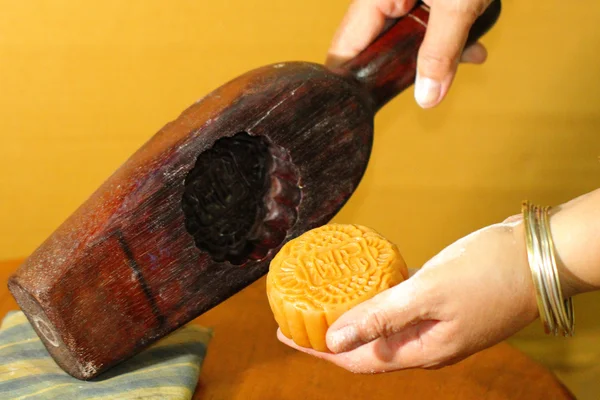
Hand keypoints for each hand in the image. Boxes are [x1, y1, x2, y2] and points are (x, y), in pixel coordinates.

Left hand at [278, 219, 539, 372]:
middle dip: (328, 335)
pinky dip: (377, 301)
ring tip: (322, 301)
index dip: (317, 349)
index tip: (285, 333)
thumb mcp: (429, 293)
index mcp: (421, 351)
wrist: (541, 255)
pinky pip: (400, 310)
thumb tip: (333, 340)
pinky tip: (364, 286)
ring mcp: (437, 326)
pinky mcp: (444, 306)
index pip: (356, 361)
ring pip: (382, 329)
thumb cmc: (488, 273)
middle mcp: (426, 345)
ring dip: (351, 317)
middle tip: (297, 314)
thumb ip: (381, 317)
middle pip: (365, 349)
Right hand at [327, 0, 493, 108]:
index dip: (349, 80)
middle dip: (405, 69)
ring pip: (407, 38)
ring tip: (466, 57)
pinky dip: (449, 35)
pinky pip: (427, 22)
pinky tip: (473, 45)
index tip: (360, 105)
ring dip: (435, 54)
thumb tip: (427, 97)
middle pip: (378, 47)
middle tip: (426, 87)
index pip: (346, 48)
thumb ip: (442, 53)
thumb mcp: (457, 6)